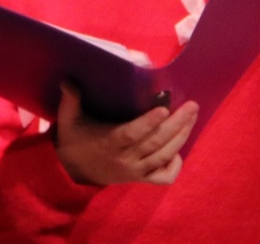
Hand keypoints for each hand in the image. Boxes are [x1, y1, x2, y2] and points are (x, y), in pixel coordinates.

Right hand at [54, 82, 196, 185]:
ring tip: (192, 118)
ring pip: (164, 156)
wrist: (73, 171)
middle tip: (192, 106)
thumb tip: (68, 80)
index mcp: (109, 142)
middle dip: (177, 124)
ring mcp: (136, 170)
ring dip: (181, 138)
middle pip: (156, 143)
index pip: (132, 133)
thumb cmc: (74, 140)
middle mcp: (126, 158)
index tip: (164, 109)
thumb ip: (70, 100)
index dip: (148, 123)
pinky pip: (164, 177)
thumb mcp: (67, 119)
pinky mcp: (141, 178)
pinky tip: (178, 150)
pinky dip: (175, 166)